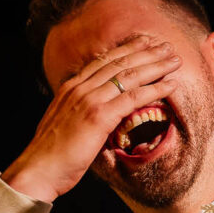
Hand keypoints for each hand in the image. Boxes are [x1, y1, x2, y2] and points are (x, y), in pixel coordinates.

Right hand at [1, 35, 180, 201]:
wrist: (38, 170)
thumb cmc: (53, 154)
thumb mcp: (65, 122)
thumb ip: (80, 110)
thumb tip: (97, 111)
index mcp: (70, 87)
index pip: (103, 61)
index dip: (127, 50)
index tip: (145, 43)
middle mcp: (79, 88)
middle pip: (119, 63)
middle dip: (146, 52)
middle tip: (167, 46)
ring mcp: (88, 100)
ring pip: (128, 76)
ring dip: (155, 66)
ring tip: (175, 60)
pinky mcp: (98, 116)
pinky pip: (133, 98)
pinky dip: (155, 89)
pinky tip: (171, 85)